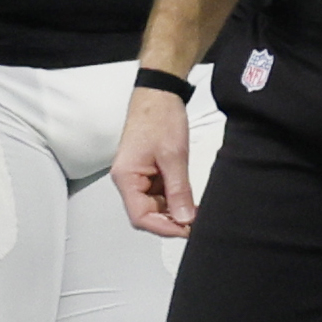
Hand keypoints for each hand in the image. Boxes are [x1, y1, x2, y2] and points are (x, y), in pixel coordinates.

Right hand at [110, 87, 196, 237]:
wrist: (159, 92)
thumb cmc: (159, 117)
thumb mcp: (173, 156)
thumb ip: (178, 191)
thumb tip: (184, 219)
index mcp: (126, 177)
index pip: (140, 216)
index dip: (163, 228)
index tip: (186, 229)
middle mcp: (128, 179)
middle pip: (146, 213)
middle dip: (170, 220)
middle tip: (195, 221)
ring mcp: (138, 175)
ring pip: (154, 204)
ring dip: (173, 209)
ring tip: (195, 209)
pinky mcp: (148, 170)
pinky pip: (159, 192)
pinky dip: (173, 197)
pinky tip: (188, 198)